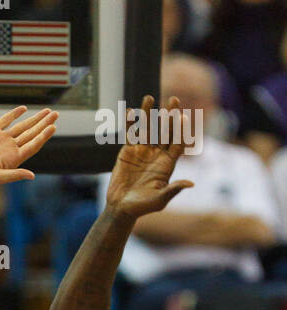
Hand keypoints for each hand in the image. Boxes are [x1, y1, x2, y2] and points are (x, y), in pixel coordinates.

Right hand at [0, 106, 57, 189]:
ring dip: (34, 119)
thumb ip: (14, 175)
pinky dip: (15, 114)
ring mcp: (0, 140)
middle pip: (31, 134)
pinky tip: (24, 109)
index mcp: (12, 159)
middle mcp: (9, 149)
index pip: (32, 145)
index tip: (54, 127)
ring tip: (47, 111)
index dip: (44, 136)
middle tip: (56, 114)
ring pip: (22, 126)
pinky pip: (5, 121)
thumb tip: (32, 176)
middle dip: (43, 124)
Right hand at [105, 95, 194, 218]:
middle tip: (174, 100)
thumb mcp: (159, 200)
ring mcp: (143, 151)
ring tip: (149, 98)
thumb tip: (191, 183)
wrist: (121, 208)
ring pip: (148, 128)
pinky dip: (130, 123)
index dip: (181, 130)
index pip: (177, 142)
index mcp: (168, 163)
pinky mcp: (128, 151)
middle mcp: (157, 154)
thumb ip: (173, 190)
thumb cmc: (142, 207)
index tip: (183, 117)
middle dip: (169, 116)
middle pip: (165, 131)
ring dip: (149, 113)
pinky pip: (130, 133)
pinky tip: (131, 111)